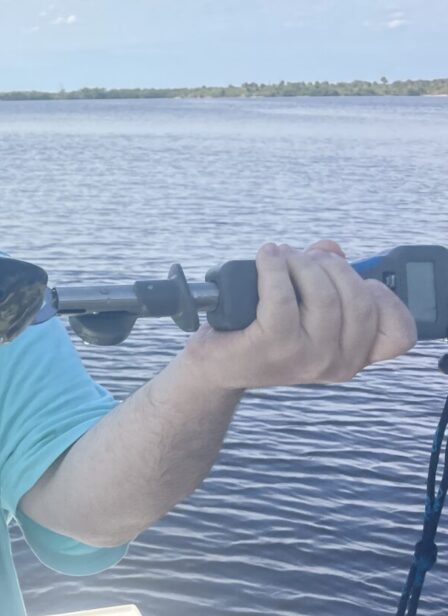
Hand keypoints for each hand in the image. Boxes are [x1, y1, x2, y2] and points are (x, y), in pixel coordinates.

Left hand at [184, 240, 416, 391]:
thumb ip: (328, 280)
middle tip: (304, 257)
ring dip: (302, 263)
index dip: (385, 298)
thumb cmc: (261, 333)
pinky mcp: (273, 346)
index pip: (399, 334)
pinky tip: (266, 257)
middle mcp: (337, 364)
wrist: (215, 365)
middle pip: (359, 299)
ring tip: (283, 256)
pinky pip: (282, 296)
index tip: (360, 281)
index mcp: (353, 358)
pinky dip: (274, 268)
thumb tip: (331, 250)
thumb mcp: (304, 309)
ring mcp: (307, 358)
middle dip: (332, 266)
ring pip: (324, 294)